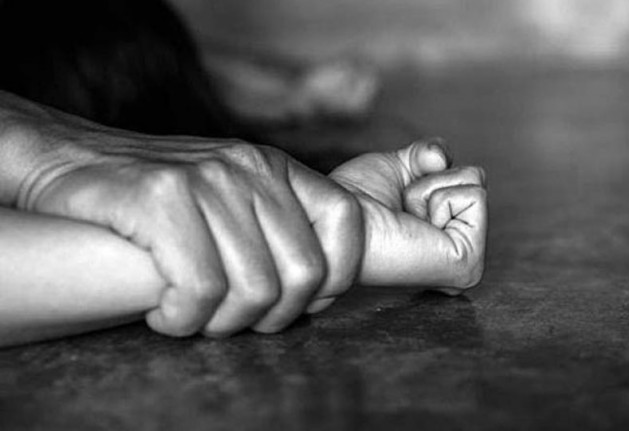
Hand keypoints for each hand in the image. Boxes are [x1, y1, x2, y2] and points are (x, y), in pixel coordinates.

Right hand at [18, 113, 362, 335]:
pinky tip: (163, 313)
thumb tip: (323, 290)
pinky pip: (201, 290)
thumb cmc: (158, 199)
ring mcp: (206, 180)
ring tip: (193, 315)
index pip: (345, 218)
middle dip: (273, 317)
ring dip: (222, 323)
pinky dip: (183, 319)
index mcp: (273, 166)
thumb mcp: (230, 196)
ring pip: (254, 289)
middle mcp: (247, 168)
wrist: (69, 160)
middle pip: (302, 272)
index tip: (307, 301)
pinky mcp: (160, 198)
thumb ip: (278, 231)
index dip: (339, 273)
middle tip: (234, 320)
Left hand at [330, 138, 486, 293]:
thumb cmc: (357, 200)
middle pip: (475, 176)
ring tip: (405, 215)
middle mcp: (461, 252)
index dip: (430, 173)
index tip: (400, 202)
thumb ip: (429, 154)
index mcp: (448, 237)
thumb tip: (442, 158)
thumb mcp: (400, 167)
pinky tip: (416, 223)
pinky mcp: (468, 265)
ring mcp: (468, 263)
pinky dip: (440, 197)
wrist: (338, 220)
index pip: (468, 176)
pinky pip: (475, 196)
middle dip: (432, 179)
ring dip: (430, 189)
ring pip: (475, 182)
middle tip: (401, 208)